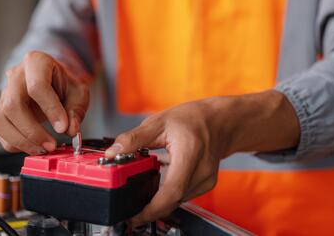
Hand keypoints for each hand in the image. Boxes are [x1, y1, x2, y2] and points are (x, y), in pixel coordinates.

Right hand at [0, 51, 89, 154]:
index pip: (37, 86)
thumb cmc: (64, 85)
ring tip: (43, 148)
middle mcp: (15, 76)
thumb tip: (70, 129)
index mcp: (36, 62)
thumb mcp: (78, 93)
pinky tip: (33, 146)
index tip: (63, 127)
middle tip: (51, 145)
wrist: (53, 83)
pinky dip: (15, 143)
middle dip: (32, 131)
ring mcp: (3, 93)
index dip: (50, 110)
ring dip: (21, 140)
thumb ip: (77, 110)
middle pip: (13, 105)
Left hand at [105, 90, 299, 223]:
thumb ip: (133, 139)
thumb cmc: (193, 118)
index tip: (135, 216)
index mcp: (190, 153)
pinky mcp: (207, 184)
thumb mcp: (159, 122)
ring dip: (160, 196)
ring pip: (177, 199)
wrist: (221, 121)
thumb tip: (112, 153)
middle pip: (172, 199)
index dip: (152, 208)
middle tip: (132, 204)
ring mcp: (207, 180)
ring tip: (150, 178)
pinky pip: (183, 195)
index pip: (171, 191)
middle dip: (150, 205)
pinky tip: (165, 175)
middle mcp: (202, 170)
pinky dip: (170, 190)